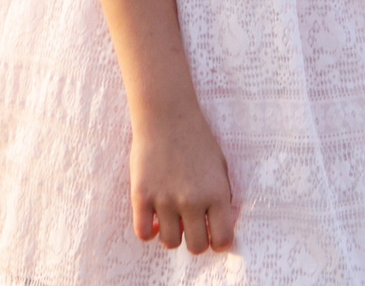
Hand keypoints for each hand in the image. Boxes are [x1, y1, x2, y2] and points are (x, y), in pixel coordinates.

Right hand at [131, 106, 237, 252]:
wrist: (168, 117)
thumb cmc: (198, 140)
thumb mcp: (220, 167)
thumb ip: (221, 197)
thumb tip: (218, 226)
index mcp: (217, 193)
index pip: (222, 239)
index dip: (219, 242)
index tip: (214, 237)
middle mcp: (193, 201)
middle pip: (196, 247)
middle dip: (195, 241)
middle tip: (191, 228)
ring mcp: (165, 200)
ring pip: (170, 243)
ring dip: (171, 235)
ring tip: (172, 219)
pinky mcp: (142, 196)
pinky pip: (143, 234)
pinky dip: (149, 230)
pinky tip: (153, 217)